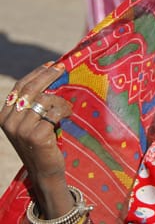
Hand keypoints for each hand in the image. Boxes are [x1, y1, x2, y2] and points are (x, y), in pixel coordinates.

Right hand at [0, 62, 74, 217]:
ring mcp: (21, 129)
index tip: (51, 64)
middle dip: (49, 75)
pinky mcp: (35, 135)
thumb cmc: (41, 143)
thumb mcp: (31, 122)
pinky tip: (67, 116)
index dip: (36, 73)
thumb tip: (51, 75)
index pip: (20, 87)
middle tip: (63, 68)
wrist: (45, 170)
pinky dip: (64, 111)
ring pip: (45, 100)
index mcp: (4, 115)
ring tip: (66, 109)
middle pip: (32, 89)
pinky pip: (55, 112)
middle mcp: (9, 121)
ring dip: (60, 101)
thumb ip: (33, 103)